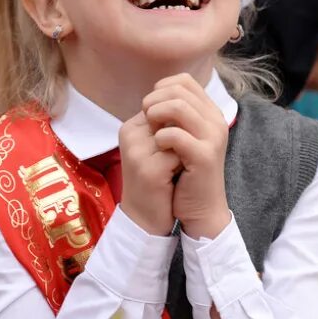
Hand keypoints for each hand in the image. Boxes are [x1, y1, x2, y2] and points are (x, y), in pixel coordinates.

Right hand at [118, 111, 181, 235]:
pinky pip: (178, 154)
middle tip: (175, 159)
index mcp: (130, 126)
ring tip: (173, 169)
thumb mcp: (155, 146)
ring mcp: (137, 152)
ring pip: (177, 134)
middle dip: (183, 137)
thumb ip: (165, 123)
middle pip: (172, 118)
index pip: (165, 106)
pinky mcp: (148, 170)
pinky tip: (173, 178)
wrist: (145, 219)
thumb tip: (187, 99)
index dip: (180, 127)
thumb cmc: (156, 180)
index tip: (173, 148)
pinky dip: (183, 165)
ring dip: (184, 151)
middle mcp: (130, 135)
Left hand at [143, 74, 231, 238]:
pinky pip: (175, 135)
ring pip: (178, 106)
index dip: (161, 88)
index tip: (150, 107)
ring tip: (150, 132)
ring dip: (155, 115)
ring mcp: (213, 137)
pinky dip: (159, 138)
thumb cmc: (185, 173)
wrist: (200, 208)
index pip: (184, 81)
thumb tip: (153, 95)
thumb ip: (173, 116)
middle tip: (146, 119)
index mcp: (210, 113)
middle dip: (154, 101)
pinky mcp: (204, 156)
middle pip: (179, 90)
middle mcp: (215, 120)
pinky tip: (157, 148)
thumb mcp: (181, 138)